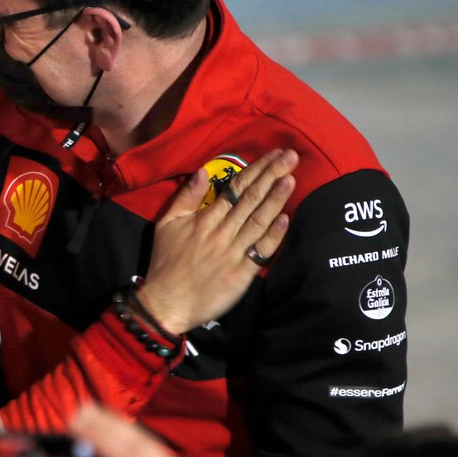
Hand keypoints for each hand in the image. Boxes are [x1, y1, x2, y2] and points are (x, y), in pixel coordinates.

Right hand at [139, 148, 297, 333]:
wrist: (167, 302)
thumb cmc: (166, 263)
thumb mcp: (166, 224)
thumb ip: (185, 198)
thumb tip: (202, 172)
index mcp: (204, 219)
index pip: (235, 188)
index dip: (256, 169)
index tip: (274, 154)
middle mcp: (221, 231)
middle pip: (250, 198)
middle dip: (272, 175)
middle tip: (290, 156)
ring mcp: (232, 252)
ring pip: (258, 220)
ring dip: (276, 198)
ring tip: (291, 177)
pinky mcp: (241, 274)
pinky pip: (260, 251)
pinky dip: (274, 235)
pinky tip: (285, 218)